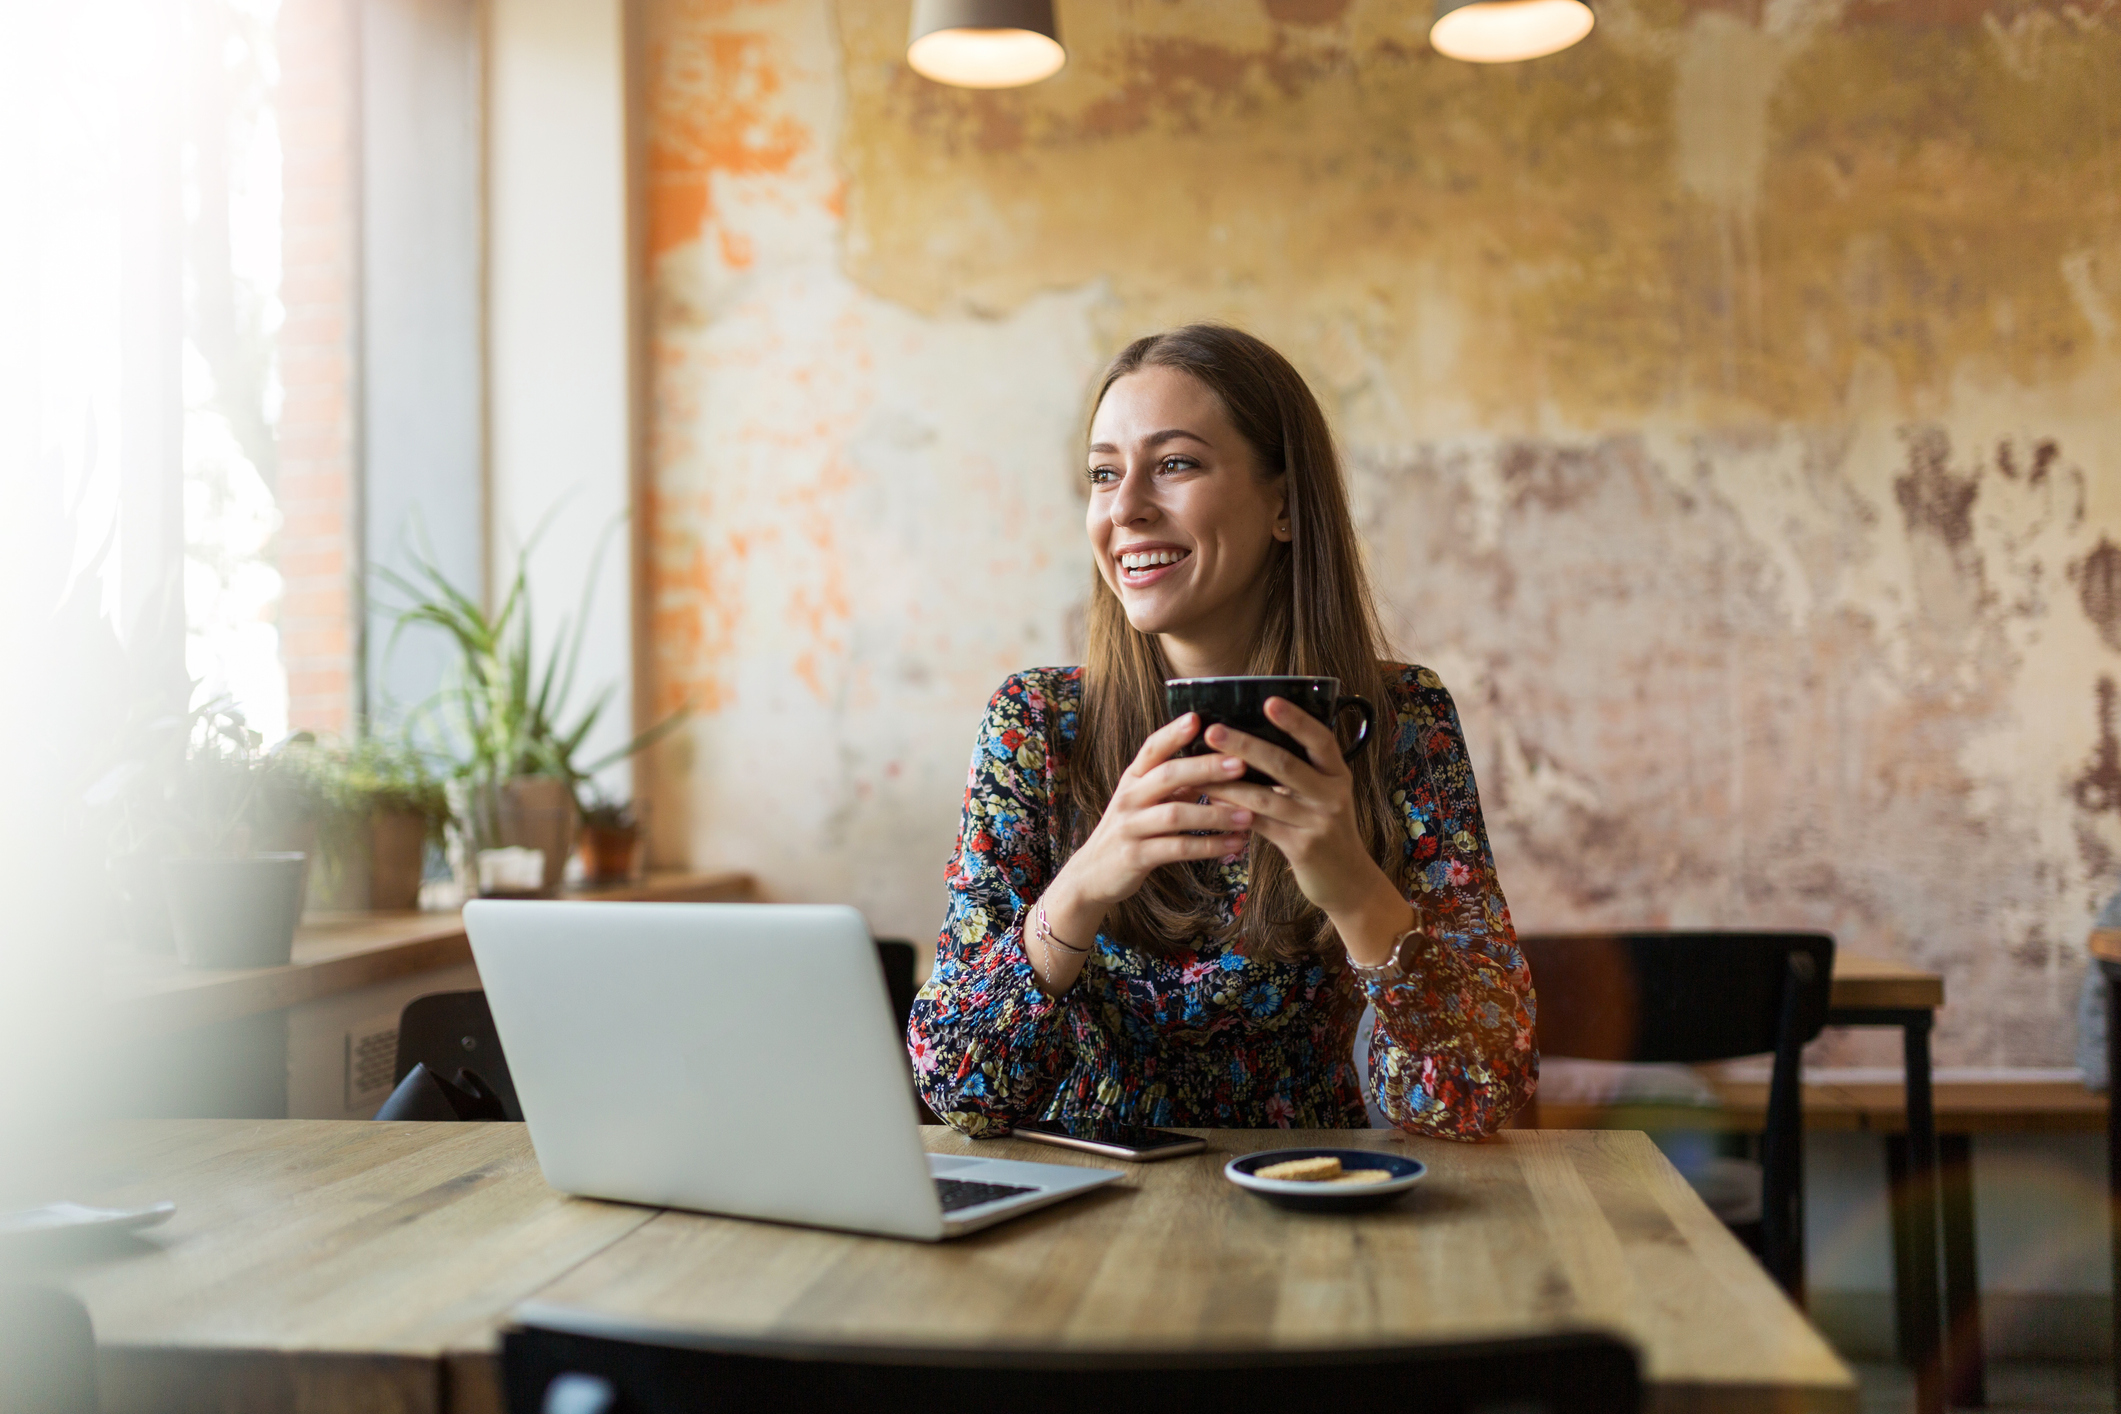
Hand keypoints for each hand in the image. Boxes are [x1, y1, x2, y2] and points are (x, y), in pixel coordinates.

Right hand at [1055, 712, 1254, 909]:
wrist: (1093, 874)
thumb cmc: (1131, 830)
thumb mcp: (1146, 801)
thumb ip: (1177, 784)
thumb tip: (1219, 762)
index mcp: (1133, 778)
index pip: (1152, 748)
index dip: (1173, 733)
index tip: (1198, 718)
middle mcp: (1129, 797)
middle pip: (1167, 776)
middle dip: (1206, 768)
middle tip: (1241, 764)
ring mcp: (1130, 827)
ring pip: (1175, 815)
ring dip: (1215, 814)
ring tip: (1248, 816)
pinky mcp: (1135, 856)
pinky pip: (1178, 848)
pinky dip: (1209, 846)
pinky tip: (1235, 844)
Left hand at [1200, 698, 1410, 964]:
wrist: (1348, 881)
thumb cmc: (1326, 828)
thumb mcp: (1323, 795)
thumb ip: (1301, 769)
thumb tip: (1250, 738)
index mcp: (1338, 773)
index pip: (1321, 739)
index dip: (1296, 720)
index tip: (1268, 700)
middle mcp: (1332, 794)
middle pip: (1285, 764)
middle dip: (1246, 746)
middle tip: (1213, 731)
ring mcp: (1318, 822)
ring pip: (1266, 797)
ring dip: (1229, 783)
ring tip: (1199, 769)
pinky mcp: (1302, 847)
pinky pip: (1259, 824)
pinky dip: (1233, 811)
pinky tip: (1211, 800)